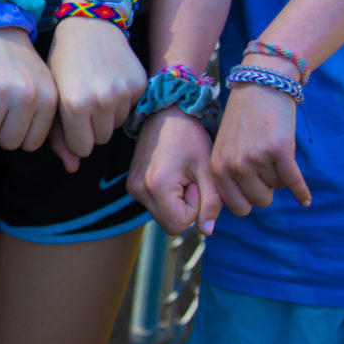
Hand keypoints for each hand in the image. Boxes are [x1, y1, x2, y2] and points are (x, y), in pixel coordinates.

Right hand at [0, 24, 56, 150]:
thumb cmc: (22, 66)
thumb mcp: (46, 91)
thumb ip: (58, 131)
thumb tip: (73, 167)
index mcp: (49, 100)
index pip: (30, 144)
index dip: (18, 132)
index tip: (16, 113)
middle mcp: (27, 96)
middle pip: (9, 143)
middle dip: (0, 130)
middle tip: (0, 107)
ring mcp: (0, 91)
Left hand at [48, 15, 145, 158]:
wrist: (89, 25)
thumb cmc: (63, 63)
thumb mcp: (54, 96)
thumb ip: (58, 136)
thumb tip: (71, 168)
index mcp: (74, 105)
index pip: (82, 148)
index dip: (76, 137)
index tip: (71, 121)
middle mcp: (101, 100)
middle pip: (101, 139)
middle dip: (92, 128)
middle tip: (83, 102)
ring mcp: (123, 92)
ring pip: (117, 126)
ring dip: (107, 116)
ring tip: (96, 90)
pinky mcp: (139, 84)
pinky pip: (131, 110)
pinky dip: (122, 102)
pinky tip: (110, 82)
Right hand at [127, 108, 219, 234]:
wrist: (166, 113)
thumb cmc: (190, 137)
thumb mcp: (208, 169)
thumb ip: (211, 203)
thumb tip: (207, 231)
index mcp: (156, 186)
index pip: (179, 225)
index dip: (194, 208)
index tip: (195, 182)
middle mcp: (138, 190)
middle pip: (169, 223)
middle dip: (185, 208)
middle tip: (190, 179)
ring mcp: (132, 187)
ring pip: (162, 215)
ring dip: (176, 202)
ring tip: (181, 174)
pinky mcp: (131, 184)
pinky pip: (154, 204)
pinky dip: (167, 196)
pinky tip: (171, 173)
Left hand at [211, 79, 310, 215]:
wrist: (260, 86)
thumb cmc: (243, 121)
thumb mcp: (224, 149)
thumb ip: (225, 177)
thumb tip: (221, 219)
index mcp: (217, 167)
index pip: (237, 207)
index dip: (249, 201)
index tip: (254, 193)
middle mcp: (234, 165)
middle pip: (260, 201)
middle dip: (267, 191)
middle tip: (266, 171)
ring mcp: (256, 158)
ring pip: (277, 188)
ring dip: (280, 176)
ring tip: (273, 156)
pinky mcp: (279, 150)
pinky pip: (293, 181)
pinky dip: (301, 192)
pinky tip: (305, 199)